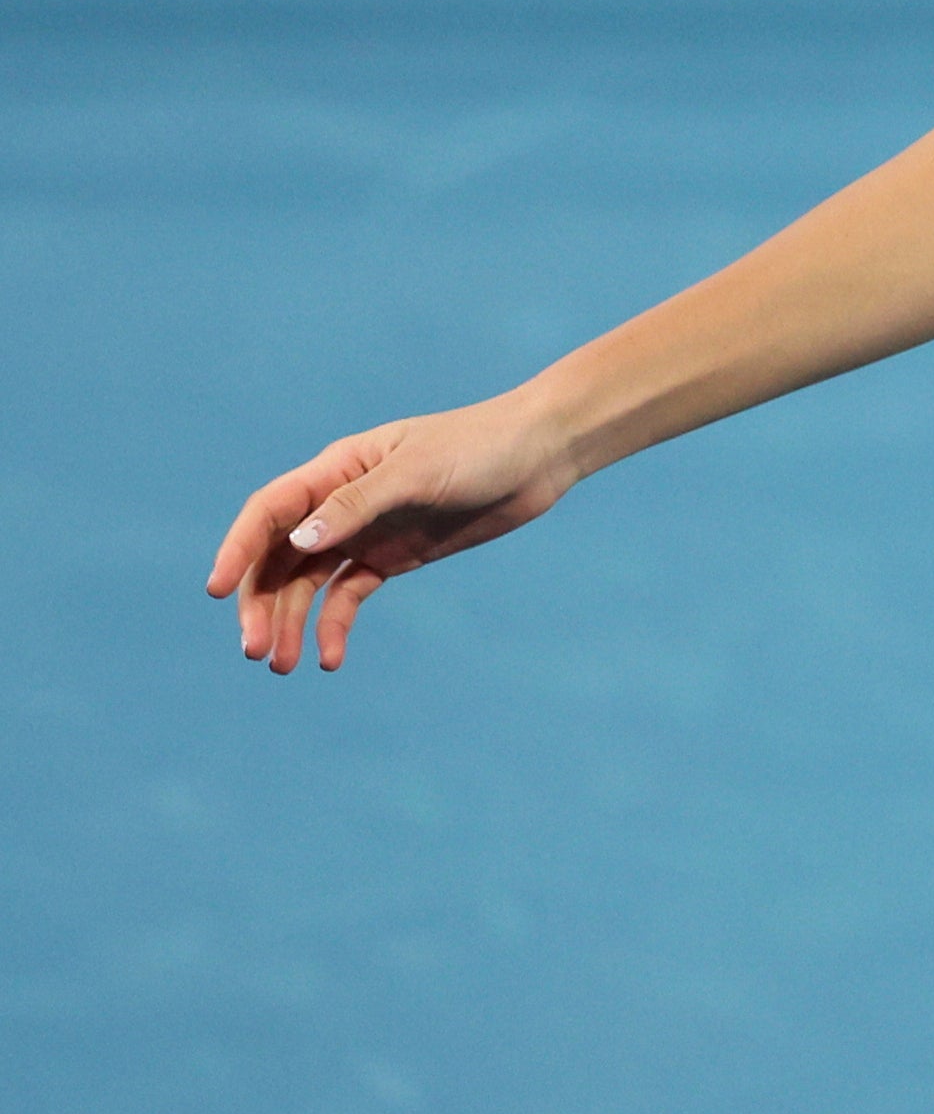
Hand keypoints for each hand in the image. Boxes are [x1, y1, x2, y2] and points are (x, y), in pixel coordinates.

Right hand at [207, 396, 582, 673]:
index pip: (269, 512)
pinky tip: (329, 658)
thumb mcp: (418, 473)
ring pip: (307, 583)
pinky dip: (334, 626)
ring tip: (284, 665)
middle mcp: (340, 503)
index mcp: (336, 470)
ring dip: (291, 623)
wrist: (538, 455)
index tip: (215, 589)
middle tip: (255, 651)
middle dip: (261, 603)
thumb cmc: (478, 448)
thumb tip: (299, 543)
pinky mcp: (393, 557)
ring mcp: (364, 532)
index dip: (237, 549)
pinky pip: (348, 596)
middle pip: (279, 557)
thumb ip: (358, 505)